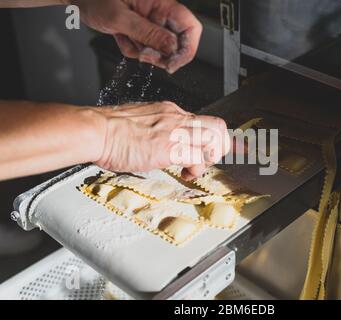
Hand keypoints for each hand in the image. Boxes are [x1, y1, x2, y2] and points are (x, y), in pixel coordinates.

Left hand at [71, 0, 201, 72]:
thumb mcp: (120, 17)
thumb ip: (148, 33)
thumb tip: (172, 48)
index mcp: (162, 3)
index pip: (191, 28)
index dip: (187, 48)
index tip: (173, 63)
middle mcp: (160, 14)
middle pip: (177, 43)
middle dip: (161, 54)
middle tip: (144, 54)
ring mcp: (151, 24)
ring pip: (159, 50)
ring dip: (141, 51)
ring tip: (124, 37)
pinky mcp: (142, 32)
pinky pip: (144, 50)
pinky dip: (131, 49)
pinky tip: (119, 36)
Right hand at [94, 102, 229, 179]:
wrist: (96, 131)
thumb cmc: (111, 129)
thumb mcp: (142, 121)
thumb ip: (158, 128)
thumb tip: (165, 139)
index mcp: (170, 111)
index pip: (204, 120)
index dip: (213, 137)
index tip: (209, 150)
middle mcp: (177, 117)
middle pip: (218, 126)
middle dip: (219, 146)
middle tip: (207, 159)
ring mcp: (175, 131)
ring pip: (214, 140)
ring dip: (210, 158)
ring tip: (194, 168)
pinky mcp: (169, 148)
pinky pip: (198, 158)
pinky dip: (197, 169)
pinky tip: (185, 173)